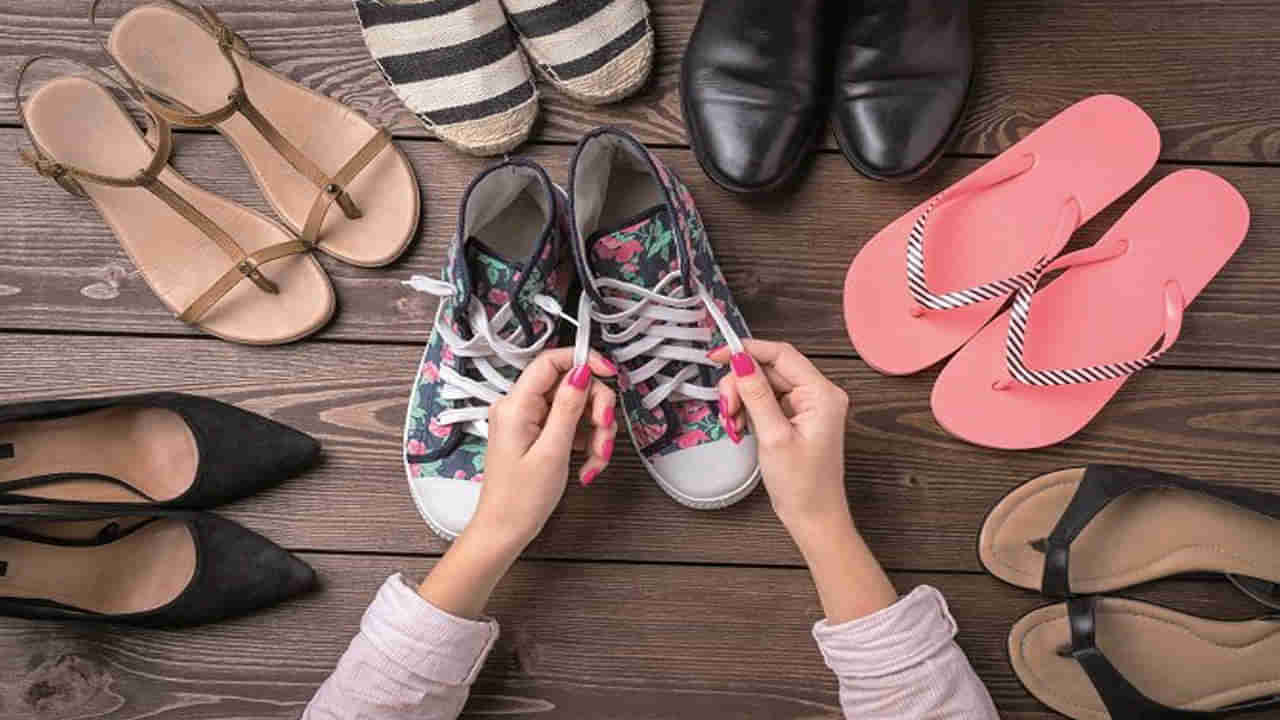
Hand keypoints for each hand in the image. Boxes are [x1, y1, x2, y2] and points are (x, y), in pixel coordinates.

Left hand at [420, 348, 617, 618]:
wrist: (503, 531)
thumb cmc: (522, 499)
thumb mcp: (552, 451)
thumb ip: (568, 407)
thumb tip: (582, 371)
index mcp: (516, 405)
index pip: (551, 361)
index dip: (583, 360)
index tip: (611, 375)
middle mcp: (520, 406)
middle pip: (571, 386)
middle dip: (596, 411)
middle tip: (605, 438)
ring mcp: (529, 420)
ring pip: (576, 408)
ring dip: (595, 434)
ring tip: (596, 463)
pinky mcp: (538, 435)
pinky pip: (570, 427)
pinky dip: (585, 444)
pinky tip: (587, 468)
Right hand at [710, 340, 896, 622]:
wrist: (814, 518)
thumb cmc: (801, 484)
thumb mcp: (774, 437)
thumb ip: (757, 395)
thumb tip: (740, 361)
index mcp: (822, 394)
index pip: (782, 354)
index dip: (748, 350)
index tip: (718, 355)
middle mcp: (818, 395)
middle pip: (770, 370)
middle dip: (741, 384)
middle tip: (725, 407)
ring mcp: (808, 407)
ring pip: (764, 386)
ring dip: (742, 399)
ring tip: (733, 424)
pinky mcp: (797, 419)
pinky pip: (767, 402)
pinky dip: (749, 411)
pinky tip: (740, 428)